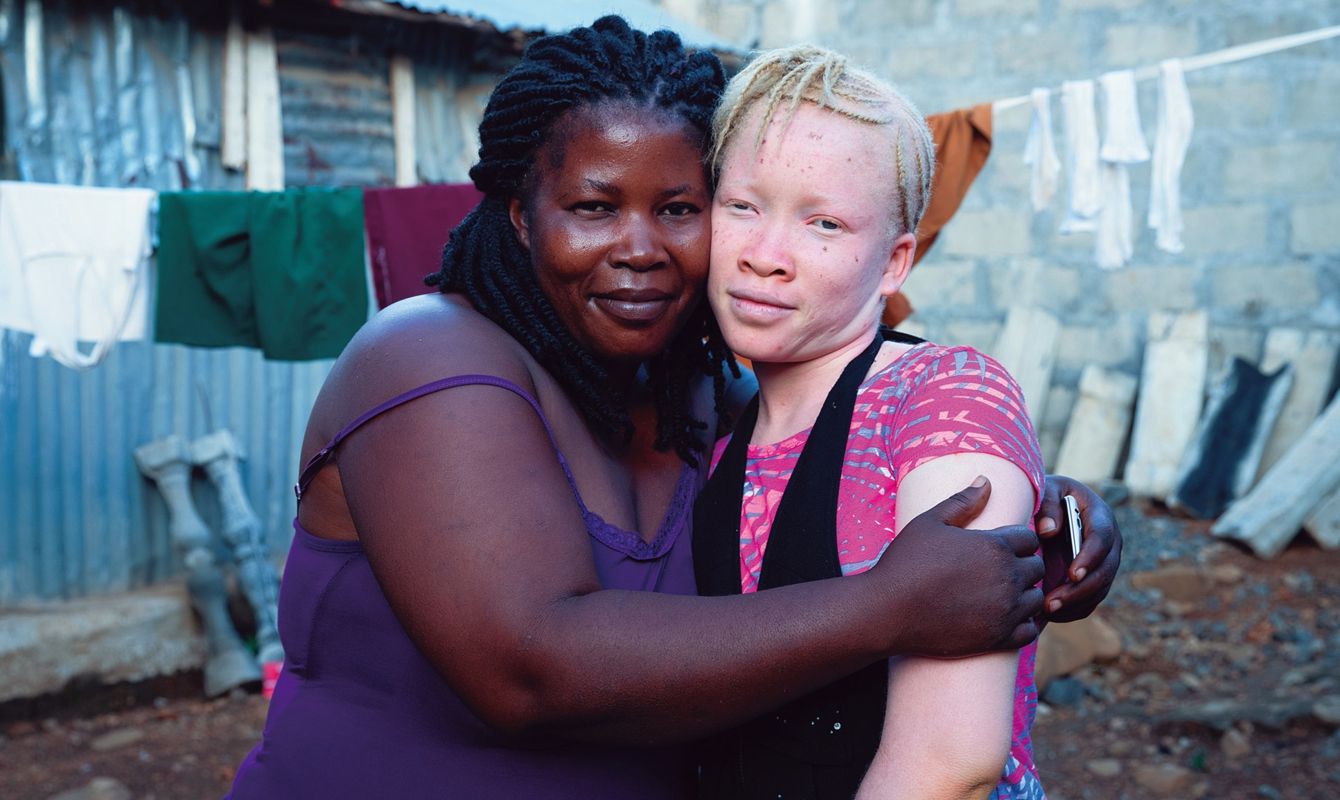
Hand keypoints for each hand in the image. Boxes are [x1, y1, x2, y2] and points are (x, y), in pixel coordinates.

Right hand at [875, 478, 1044, 657]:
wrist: (887, 611)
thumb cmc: (905, 562)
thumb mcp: (929, 522)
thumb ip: (962, 501)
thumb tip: (986, 481)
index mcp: (995, 546)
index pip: (1029, 538)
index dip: (1017, 540)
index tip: (1000, 546)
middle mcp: (1007, 577)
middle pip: (1037, 567)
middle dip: (1022, 565)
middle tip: (999, 570)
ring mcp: (1006, 610)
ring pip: (1036, 599)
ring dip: (1024, 594)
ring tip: (1001, 594)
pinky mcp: (999, 638)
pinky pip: (1030, 630)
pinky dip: (1023, 623)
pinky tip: (1004, 617)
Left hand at [1036, 475, 1121, 622]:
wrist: (1051, 507)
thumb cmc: (1048, 496)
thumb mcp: (1046, 490)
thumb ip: (1046, 504)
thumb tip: (1048, 530)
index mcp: (1100, 516)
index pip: (1102, 538)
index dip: (1090, 558)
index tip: (1072, 574)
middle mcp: (1110, 541)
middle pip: (1105, 570)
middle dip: (1080, 589)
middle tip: (1051, 602)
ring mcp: (1105, 562)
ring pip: (1099, 589)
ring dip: (1075, 603)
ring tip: (1046, 611)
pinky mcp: (1095, 578)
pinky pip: (1091, 599)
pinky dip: (1074, 610)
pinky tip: (1051, 616)